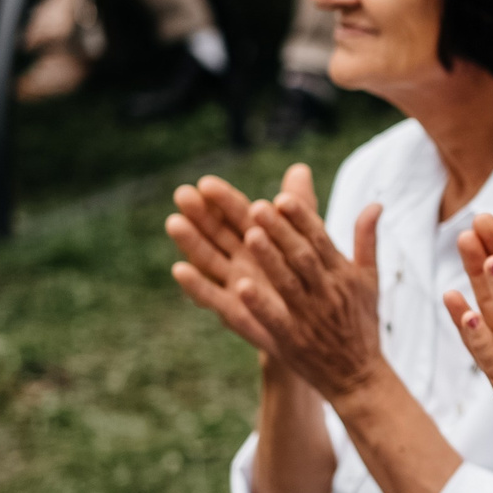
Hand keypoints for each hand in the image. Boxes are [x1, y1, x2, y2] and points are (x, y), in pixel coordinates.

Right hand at [166, 163, 314, 356]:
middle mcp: (241, 258)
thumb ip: (301, 207)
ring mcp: (234, 282)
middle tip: (182, 194)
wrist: (318, 324)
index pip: (239, 213)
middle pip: (218, 232)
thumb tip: (300, 168)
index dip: (224, 199)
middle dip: (200, 213)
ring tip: (174, 223)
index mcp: (260, 237)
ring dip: (190, 242)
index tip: (206, 183)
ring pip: (208, 259)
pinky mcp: (233, 310)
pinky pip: (211, 297)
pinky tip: (179, 270)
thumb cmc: (309, 275)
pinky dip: (195, 285)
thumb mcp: (309, 240)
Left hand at [235, 190, 389, 402]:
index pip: (322, 241)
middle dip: (281, 231)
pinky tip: (240, 287)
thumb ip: (367, 240)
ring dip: (269, 260)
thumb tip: (375, 203)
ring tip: (247, 236)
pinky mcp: (294, 341)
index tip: (282, 198)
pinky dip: (260, 303)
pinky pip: (276, 319)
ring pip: (288, 283)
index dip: (302, 219)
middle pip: (303, 257)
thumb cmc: (362, 324)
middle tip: (256, 207)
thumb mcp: (370, 281)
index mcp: (344, 276)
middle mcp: (329, 293)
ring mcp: (311, 317)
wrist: (360, 377)